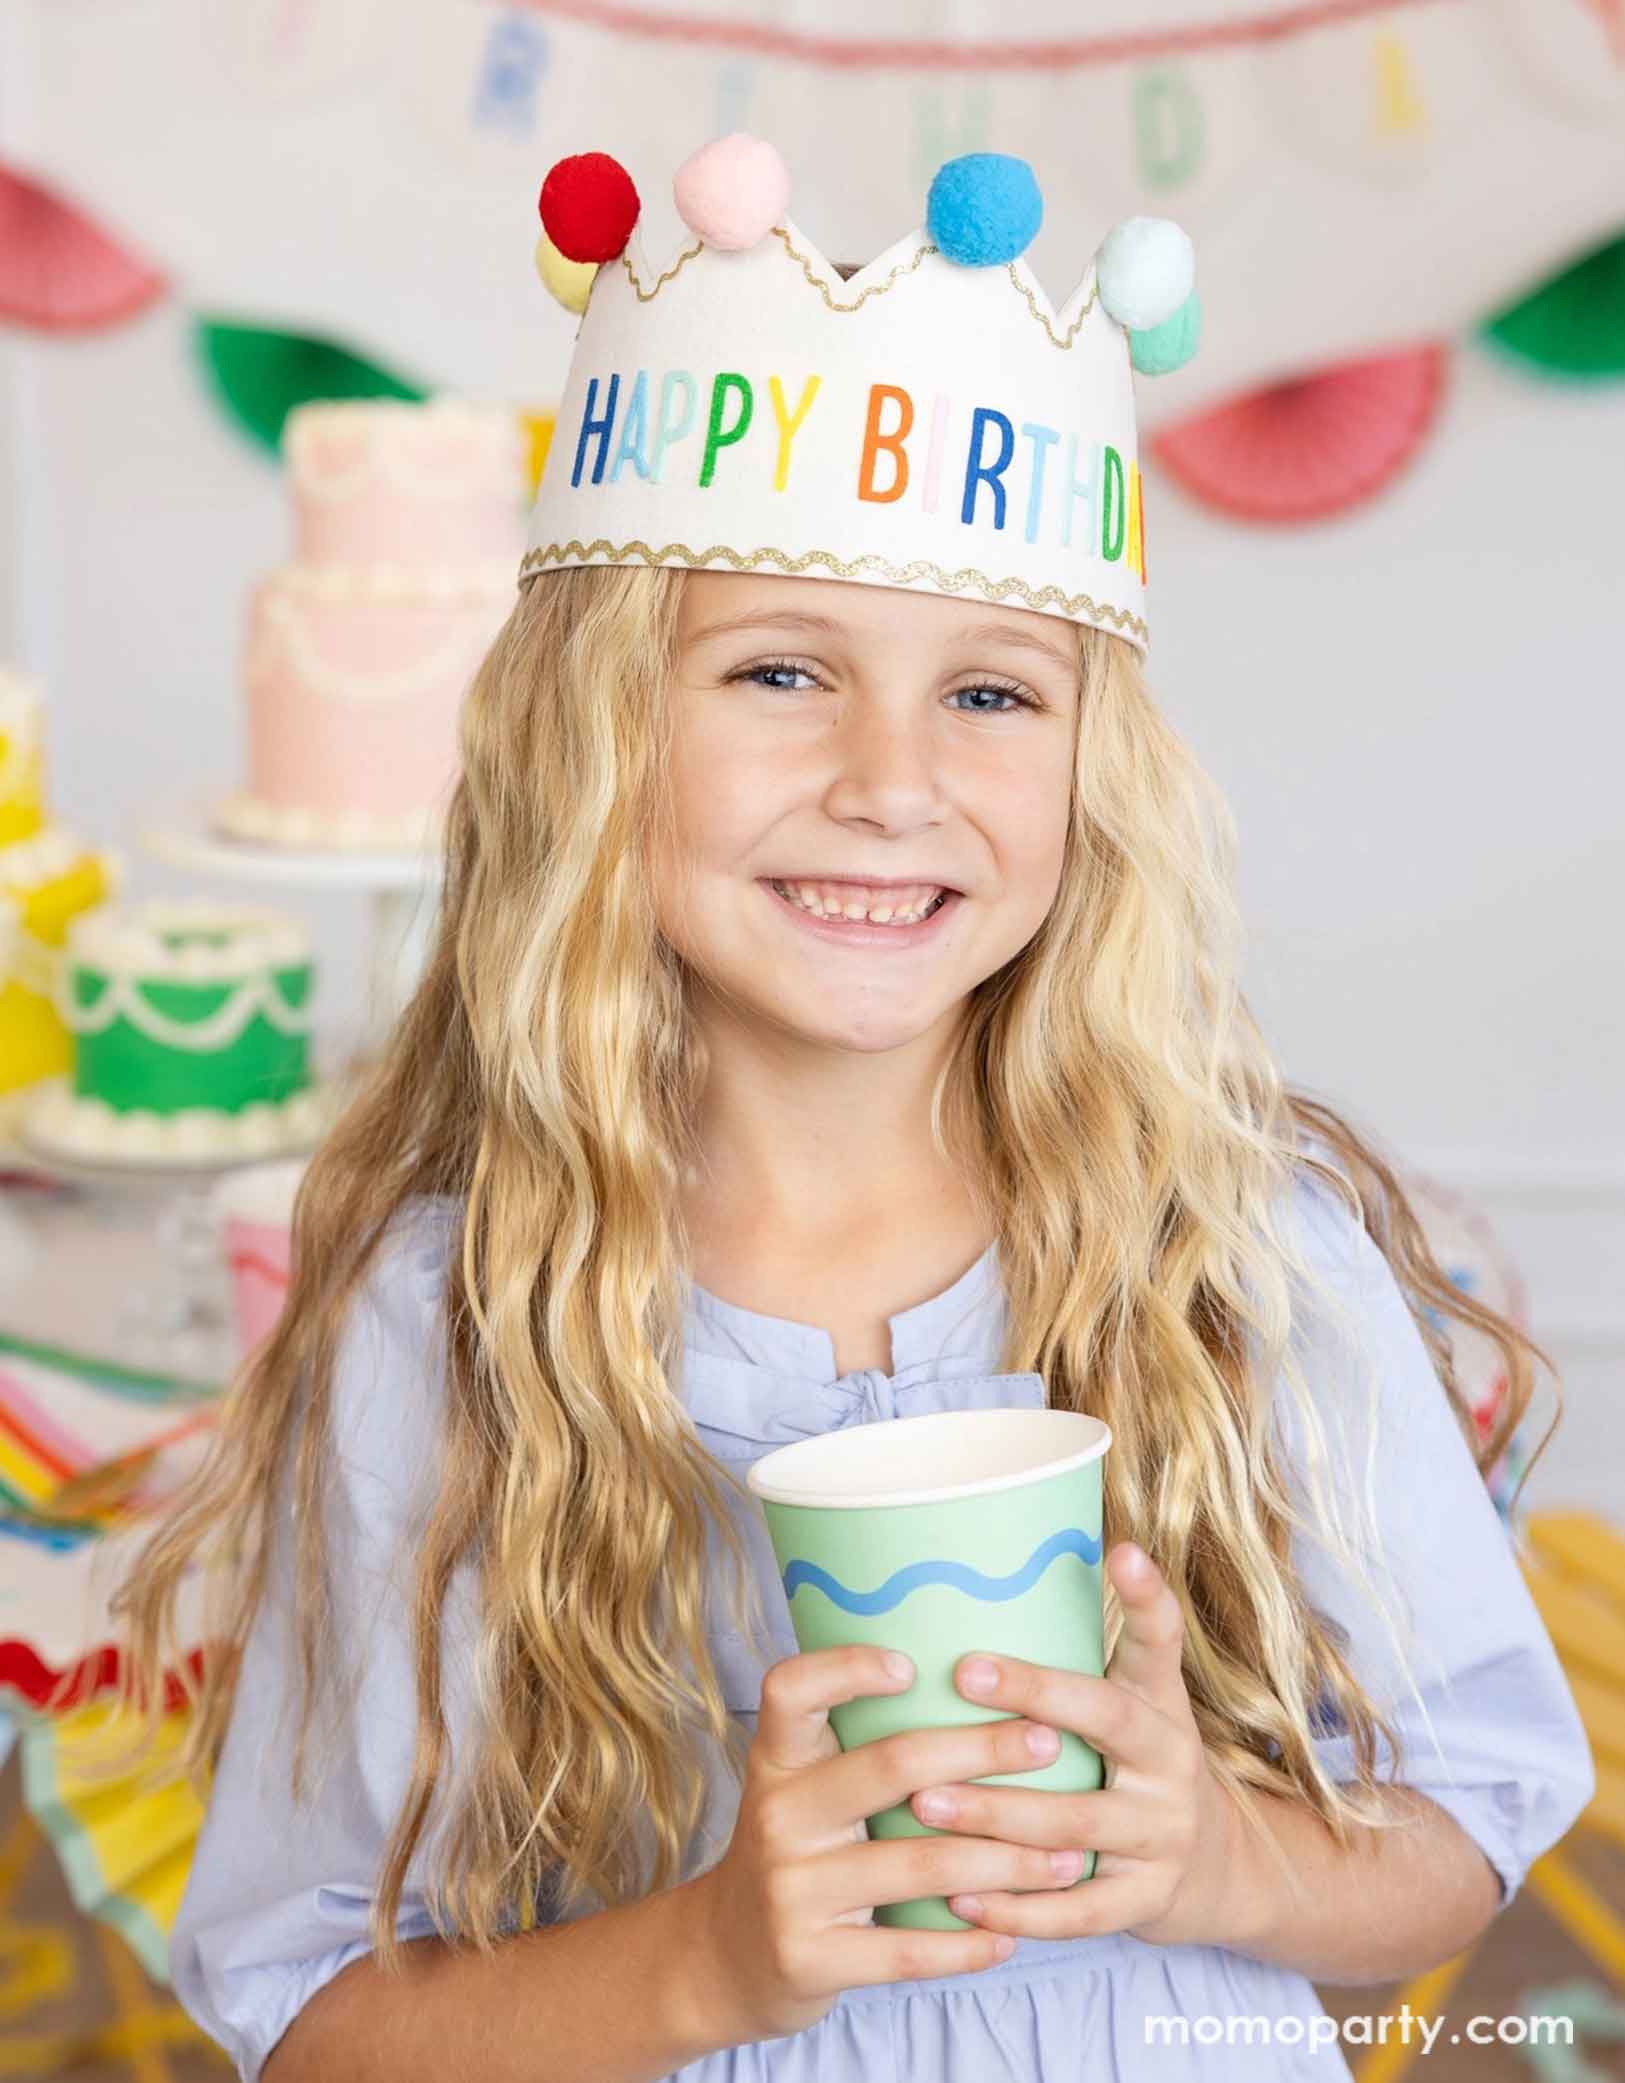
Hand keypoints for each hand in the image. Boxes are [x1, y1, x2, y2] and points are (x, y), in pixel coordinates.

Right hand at [691, 1644, 1099, 2044]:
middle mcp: (779, 1814)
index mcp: (777, 1761)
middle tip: (1048, 1742)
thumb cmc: (795, 1849)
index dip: (847, 1667)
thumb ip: (856, 1742)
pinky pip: (907, 1952)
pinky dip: (969, 1944)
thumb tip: (972, 1679)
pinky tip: (1014, 1936)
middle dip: (980, 1751)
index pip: (791, 1690)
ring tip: (1068, 1858)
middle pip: (889, 1766)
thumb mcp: (800, 1785)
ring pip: (919, 1864)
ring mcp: (792, 1889)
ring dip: (1006, 1862)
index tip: (914, 1664)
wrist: (725, 1957)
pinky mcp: (810, 1958)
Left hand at [907, 1541, 1243, 1947]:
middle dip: (1035, 1695)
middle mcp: (1171, 1759)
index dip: (1147, 1597)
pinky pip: (1077, 1910)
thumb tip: (981, 1582)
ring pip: (1075, 1822)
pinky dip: (1016, 1907)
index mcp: (1161, 1703)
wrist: (1216, 1869)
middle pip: (1106, 1719)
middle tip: (964, 1672)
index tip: (1123, 1550)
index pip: (1160, 1641)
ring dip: (995, 1813)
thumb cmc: (1136, 1766)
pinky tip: (958, 1897)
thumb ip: (1076, 1659)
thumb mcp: (1132, 1706)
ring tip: (922, 1803)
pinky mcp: (1148, 1900)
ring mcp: (1164, 1832)